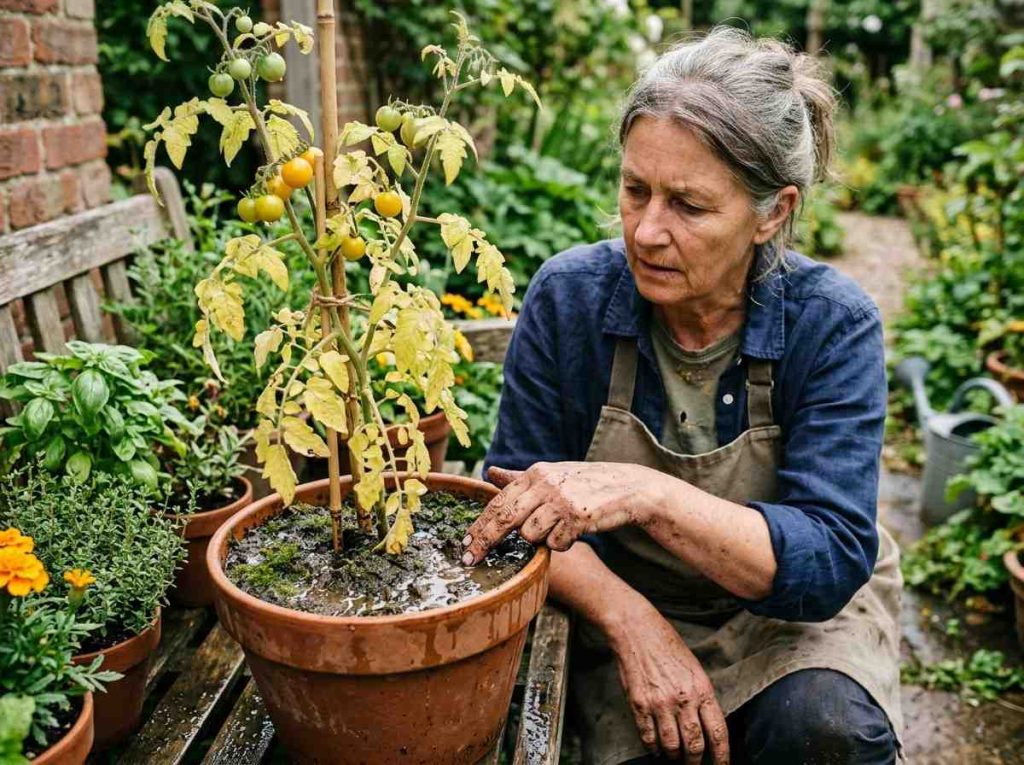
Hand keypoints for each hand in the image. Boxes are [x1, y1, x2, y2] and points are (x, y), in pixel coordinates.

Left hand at [461, 462, 661, 564]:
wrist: (628, 487)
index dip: (480, 524)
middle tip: (470, 559)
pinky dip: (562, 543)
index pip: (499, 501)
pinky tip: (575, 531)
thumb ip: (519, 478)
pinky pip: (555, 543)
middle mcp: (545, 484)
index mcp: (536, 473)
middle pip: (505, 518)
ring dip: (541, 539)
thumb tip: (489, 472)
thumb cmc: (585, 484)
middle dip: (486, 540)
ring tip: (559, 527)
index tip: (466, 542)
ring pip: (531, 534)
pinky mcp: (577, 517)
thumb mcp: (552, 475)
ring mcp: (561, 500)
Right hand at [609, 600, 729, 763]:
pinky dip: (653, 747)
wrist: (636, 630)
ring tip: (674, 757)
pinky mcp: (639, 704)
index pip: (718, 733)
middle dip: (695, 761)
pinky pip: (648, 737)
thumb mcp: (694, 669)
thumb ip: (702, 697)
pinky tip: (656, 747)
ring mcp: (659, 703)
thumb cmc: (667, 645)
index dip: (722, 756)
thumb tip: (707, 726)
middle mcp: (682, 699)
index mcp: (702, 689)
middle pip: (694, 745)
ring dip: (673, 757)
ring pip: (671, 747)